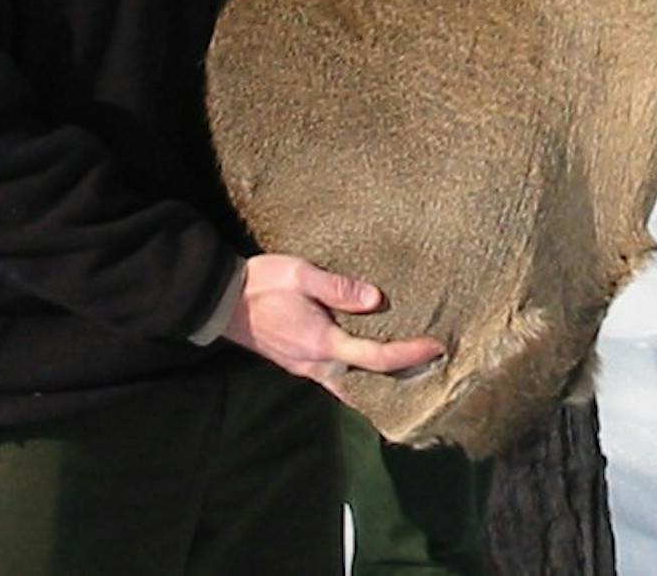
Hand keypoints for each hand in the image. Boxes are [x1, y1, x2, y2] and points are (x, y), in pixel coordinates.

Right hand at [222, 253, 443, 394]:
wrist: (220, 302)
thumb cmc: (261, 283)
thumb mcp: (301, 274)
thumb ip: (338, 287)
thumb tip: (374, 299)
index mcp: (321, 342)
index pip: (374, 357)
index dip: (408, 354)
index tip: (436, 346)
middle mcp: (315, 363)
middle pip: (367, 378)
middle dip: (401, 374)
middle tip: (432, 363)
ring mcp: (305, 367)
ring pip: (351, 382)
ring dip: (379, 377)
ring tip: (408, 366)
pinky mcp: (297, 362)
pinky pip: (335, 377)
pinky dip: (357, 376)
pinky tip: (368, 365)